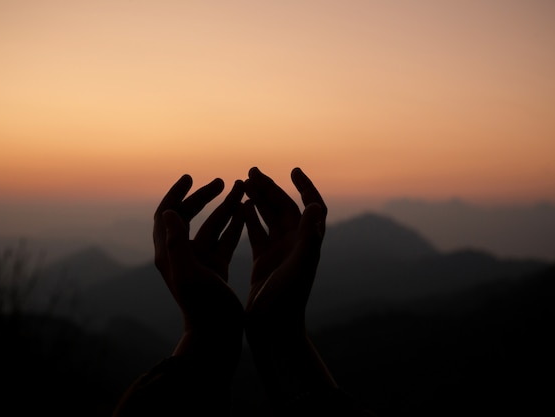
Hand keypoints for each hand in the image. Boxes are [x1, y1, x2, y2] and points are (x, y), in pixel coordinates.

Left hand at [153, 175, 244, 361]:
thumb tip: (167, 211)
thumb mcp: (188, 273)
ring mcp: (200, 260)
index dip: (176, 194)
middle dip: (204, 197)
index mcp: (169, 254)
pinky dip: (234, 224)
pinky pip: (225, 239)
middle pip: (189, 216)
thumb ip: (177, 243)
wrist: (217, 334)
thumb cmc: (203, 307)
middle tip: (222, 182)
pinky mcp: (217, 267)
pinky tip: (246, 210)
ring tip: (242, 188)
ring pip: (212, 225)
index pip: (166, 215)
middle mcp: (182, 254)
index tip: (190, 178)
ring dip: (225, 206)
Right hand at [243, 167, 326, 332]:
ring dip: (258, 199)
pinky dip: (248, 218)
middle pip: (284, 208)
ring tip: (243, 182)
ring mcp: (279, 252)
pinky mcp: (264, 262)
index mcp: (305, 242)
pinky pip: (256, 233)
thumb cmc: (287, 301)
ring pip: (268, 218)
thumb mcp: (298, 267)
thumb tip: (315, 205)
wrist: (274, 329)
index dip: (306, 187)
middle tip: (252, 171)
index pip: (311, 206)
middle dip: (270, 188)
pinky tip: (239, 206)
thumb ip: (307, 237)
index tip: (294, 171)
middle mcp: (294, 244)